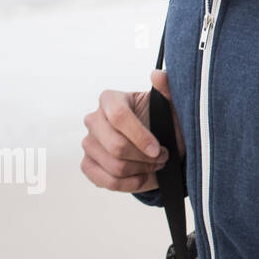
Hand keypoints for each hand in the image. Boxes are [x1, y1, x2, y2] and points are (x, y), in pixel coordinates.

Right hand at [81, 70, 183, 192]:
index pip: (119, 117)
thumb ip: (167, 88)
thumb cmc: (164, 119)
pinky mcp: (87, 164)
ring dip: (142, 171)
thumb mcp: (171, 104)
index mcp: (110, 99)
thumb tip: (158, 74)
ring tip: (157, 165)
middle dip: (145, 158)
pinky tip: (144, 177)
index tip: (159, 149)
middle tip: (164, 158)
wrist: (159, 142)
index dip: (140, 136)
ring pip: (114, 167)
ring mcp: (88, 143)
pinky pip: (106, 181)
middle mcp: (93, 119)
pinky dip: (130, 184)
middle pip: (115, 146)